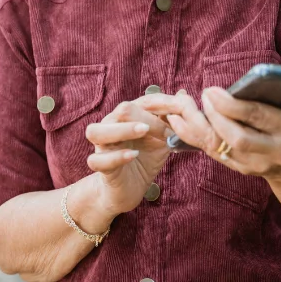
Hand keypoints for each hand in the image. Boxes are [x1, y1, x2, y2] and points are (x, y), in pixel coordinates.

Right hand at [85, 98, 172, 216]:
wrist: (130, 188)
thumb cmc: (145, 159)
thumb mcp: (163, 140)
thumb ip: (171, 120)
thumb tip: (183, 93)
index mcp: (128, 116)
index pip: (145, 101)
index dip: (164, 105)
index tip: (182, 113)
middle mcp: (111, 126)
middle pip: (122, 110)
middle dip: (148, 118)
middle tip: (167, 132)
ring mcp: (102, 146)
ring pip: (97, 131)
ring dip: (122, 130)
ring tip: (143, 131)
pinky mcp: (100, 166)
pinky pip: (97, 159)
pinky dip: (115, 156)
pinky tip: (133, 155)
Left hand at [140, 68, 280, 179]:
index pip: (259, 118)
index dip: (233, 105)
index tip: (213, 90)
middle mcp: (274, 152)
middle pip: (237, 137)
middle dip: (215, 117)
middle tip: (201, 95)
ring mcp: (256, 165)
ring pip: (220, 148)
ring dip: (197, 127)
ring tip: (183, 104)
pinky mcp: (240, 169)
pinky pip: (212, 153)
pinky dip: (192, 137)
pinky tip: (178, 119)